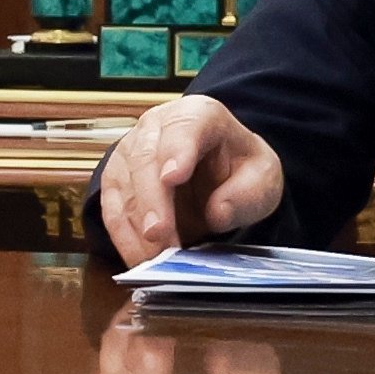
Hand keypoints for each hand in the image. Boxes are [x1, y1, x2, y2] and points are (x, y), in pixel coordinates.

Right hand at [96, 96, 284, 263]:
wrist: (220, 175)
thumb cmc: (241, 171)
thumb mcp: (263, 179)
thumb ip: (247, 194)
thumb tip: (218, 212)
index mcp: (199, 114)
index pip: (185, 127)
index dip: (177, 152)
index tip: (173, 178)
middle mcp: (157, 125)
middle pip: (146, 158)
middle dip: (152, 200)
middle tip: (159, 235)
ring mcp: (131, 150)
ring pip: (123, 185)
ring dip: (136, 225)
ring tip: (152, 259)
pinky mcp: (117, 178)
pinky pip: (111, 207)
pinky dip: (122, 236)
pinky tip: (137, 258)